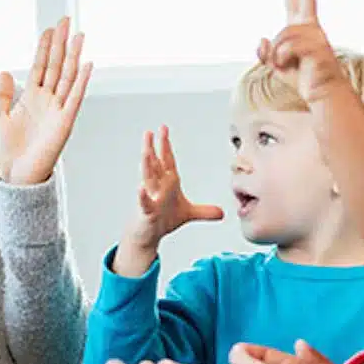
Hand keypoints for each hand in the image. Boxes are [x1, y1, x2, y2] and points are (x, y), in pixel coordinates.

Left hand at [0, 17, 92, 185]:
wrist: (13, 175)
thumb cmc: (6, 152)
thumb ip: (2, 94)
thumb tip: (4, 72)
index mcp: (30, 98)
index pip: (40, 66)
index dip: (44, 47)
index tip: (49, 29)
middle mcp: (46, 100)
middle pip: (55, 65)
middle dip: (60, 43)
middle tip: (66, 21)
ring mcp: (57, 109)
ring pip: (67, 76)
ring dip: (73, 56)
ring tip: (78, 36)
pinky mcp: (64, 122)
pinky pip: (74, 97)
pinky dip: (81, 81)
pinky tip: (86, 64)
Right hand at [126, 126, 223, 252]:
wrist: (148, 235)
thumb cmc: (163, 219)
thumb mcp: (188, 214)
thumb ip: (204, 211)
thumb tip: (223, 213)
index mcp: (167, 183)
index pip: (166, 160)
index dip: (165, 145)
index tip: (163, 129)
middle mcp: (157, 187)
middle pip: (154, 164)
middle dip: (153, 148)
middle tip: (150, 132)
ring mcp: (150, 198)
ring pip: (148, 179)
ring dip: (147, 165)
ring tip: (145, 151)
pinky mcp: (146, 212)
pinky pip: (144, 203)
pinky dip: (143, 196)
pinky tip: (140, 188)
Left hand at [257, 0, 348, 103]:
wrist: (322, 93)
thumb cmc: (302, 78)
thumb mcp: (274, 64)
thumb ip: (264, 52)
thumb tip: (262, 38)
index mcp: (301, 25)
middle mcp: (310, 26)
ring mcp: (315, 35)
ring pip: (281, 36)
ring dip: (276, 55)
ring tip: (287, 66)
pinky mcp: (316, 47)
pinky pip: (285, 49)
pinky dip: (280, 61)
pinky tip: (291, 67)